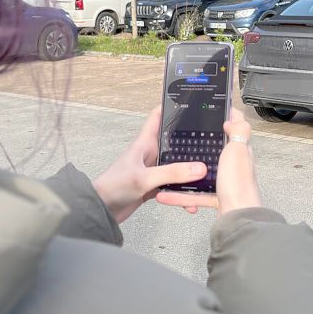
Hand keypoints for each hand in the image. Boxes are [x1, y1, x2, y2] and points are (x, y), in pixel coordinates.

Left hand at [93, 106, 208, 222]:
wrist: (101, 210)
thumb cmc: (113, 187)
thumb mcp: (145, 178)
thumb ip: (172, 172)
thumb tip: (199, 168)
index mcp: (145, 142)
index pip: (158, 116)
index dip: (171, 106)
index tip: (189, 102)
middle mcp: (151, 153)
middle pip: (174, 141)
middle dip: (191, 140)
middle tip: (211, 140)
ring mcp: (153, 170)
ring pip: (177, 166)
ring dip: (189, 173)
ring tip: (206, 177)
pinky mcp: (154, 186)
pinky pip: (174, 186)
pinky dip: (183, 193)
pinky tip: (191, 202)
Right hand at [156, 108, 262, 215]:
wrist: (238, 217)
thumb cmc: (240, 184)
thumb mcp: (239, 149)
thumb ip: (239, 130)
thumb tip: (233, 117)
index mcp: (239, 151)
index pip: (234, 130)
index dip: (225, 120)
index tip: (209, 114)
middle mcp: (233, 167)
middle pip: (214, 153)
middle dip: (199, 147)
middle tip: (181, 141)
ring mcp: (225, 183)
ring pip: (200, 175)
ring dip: (183, 174)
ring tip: (168, 170)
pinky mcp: (216, 199)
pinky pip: (194, 195)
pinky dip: (179, 196)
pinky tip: (165, 195)